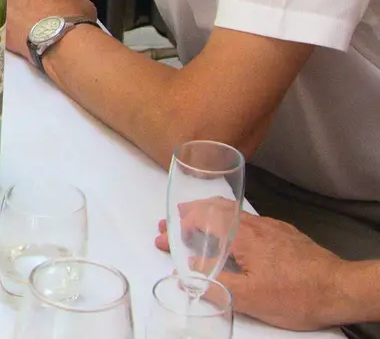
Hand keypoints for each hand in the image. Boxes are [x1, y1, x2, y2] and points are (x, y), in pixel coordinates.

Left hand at [2, 0, 94, 58]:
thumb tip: (67, 2)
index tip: (51, 2)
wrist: (58, 38)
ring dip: (15, 6)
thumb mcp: (83, 3)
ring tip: (25, 24)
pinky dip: (6, 20)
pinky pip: (0, 11)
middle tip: (36, 13)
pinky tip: (14, 31)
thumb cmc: (74, 21)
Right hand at [157, 208, 348, 329]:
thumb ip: (214, 281)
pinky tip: (234, 234)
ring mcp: (272, 228)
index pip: (201, 220)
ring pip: (233, 212)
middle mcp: (255, 225)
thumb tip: (188, 270)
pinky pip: (250, 220)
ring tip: (196, 223)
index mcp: (242, 236)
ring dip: (209, 217)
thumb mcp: (249, 297)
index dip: (179, 228)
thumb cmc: (298, 294)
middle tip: (172, 224)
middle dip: (189, 215)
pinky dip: (230, 222)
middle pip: (215, 208)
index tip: (165, 236)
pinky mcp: (286, 235)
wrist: (341, 289)